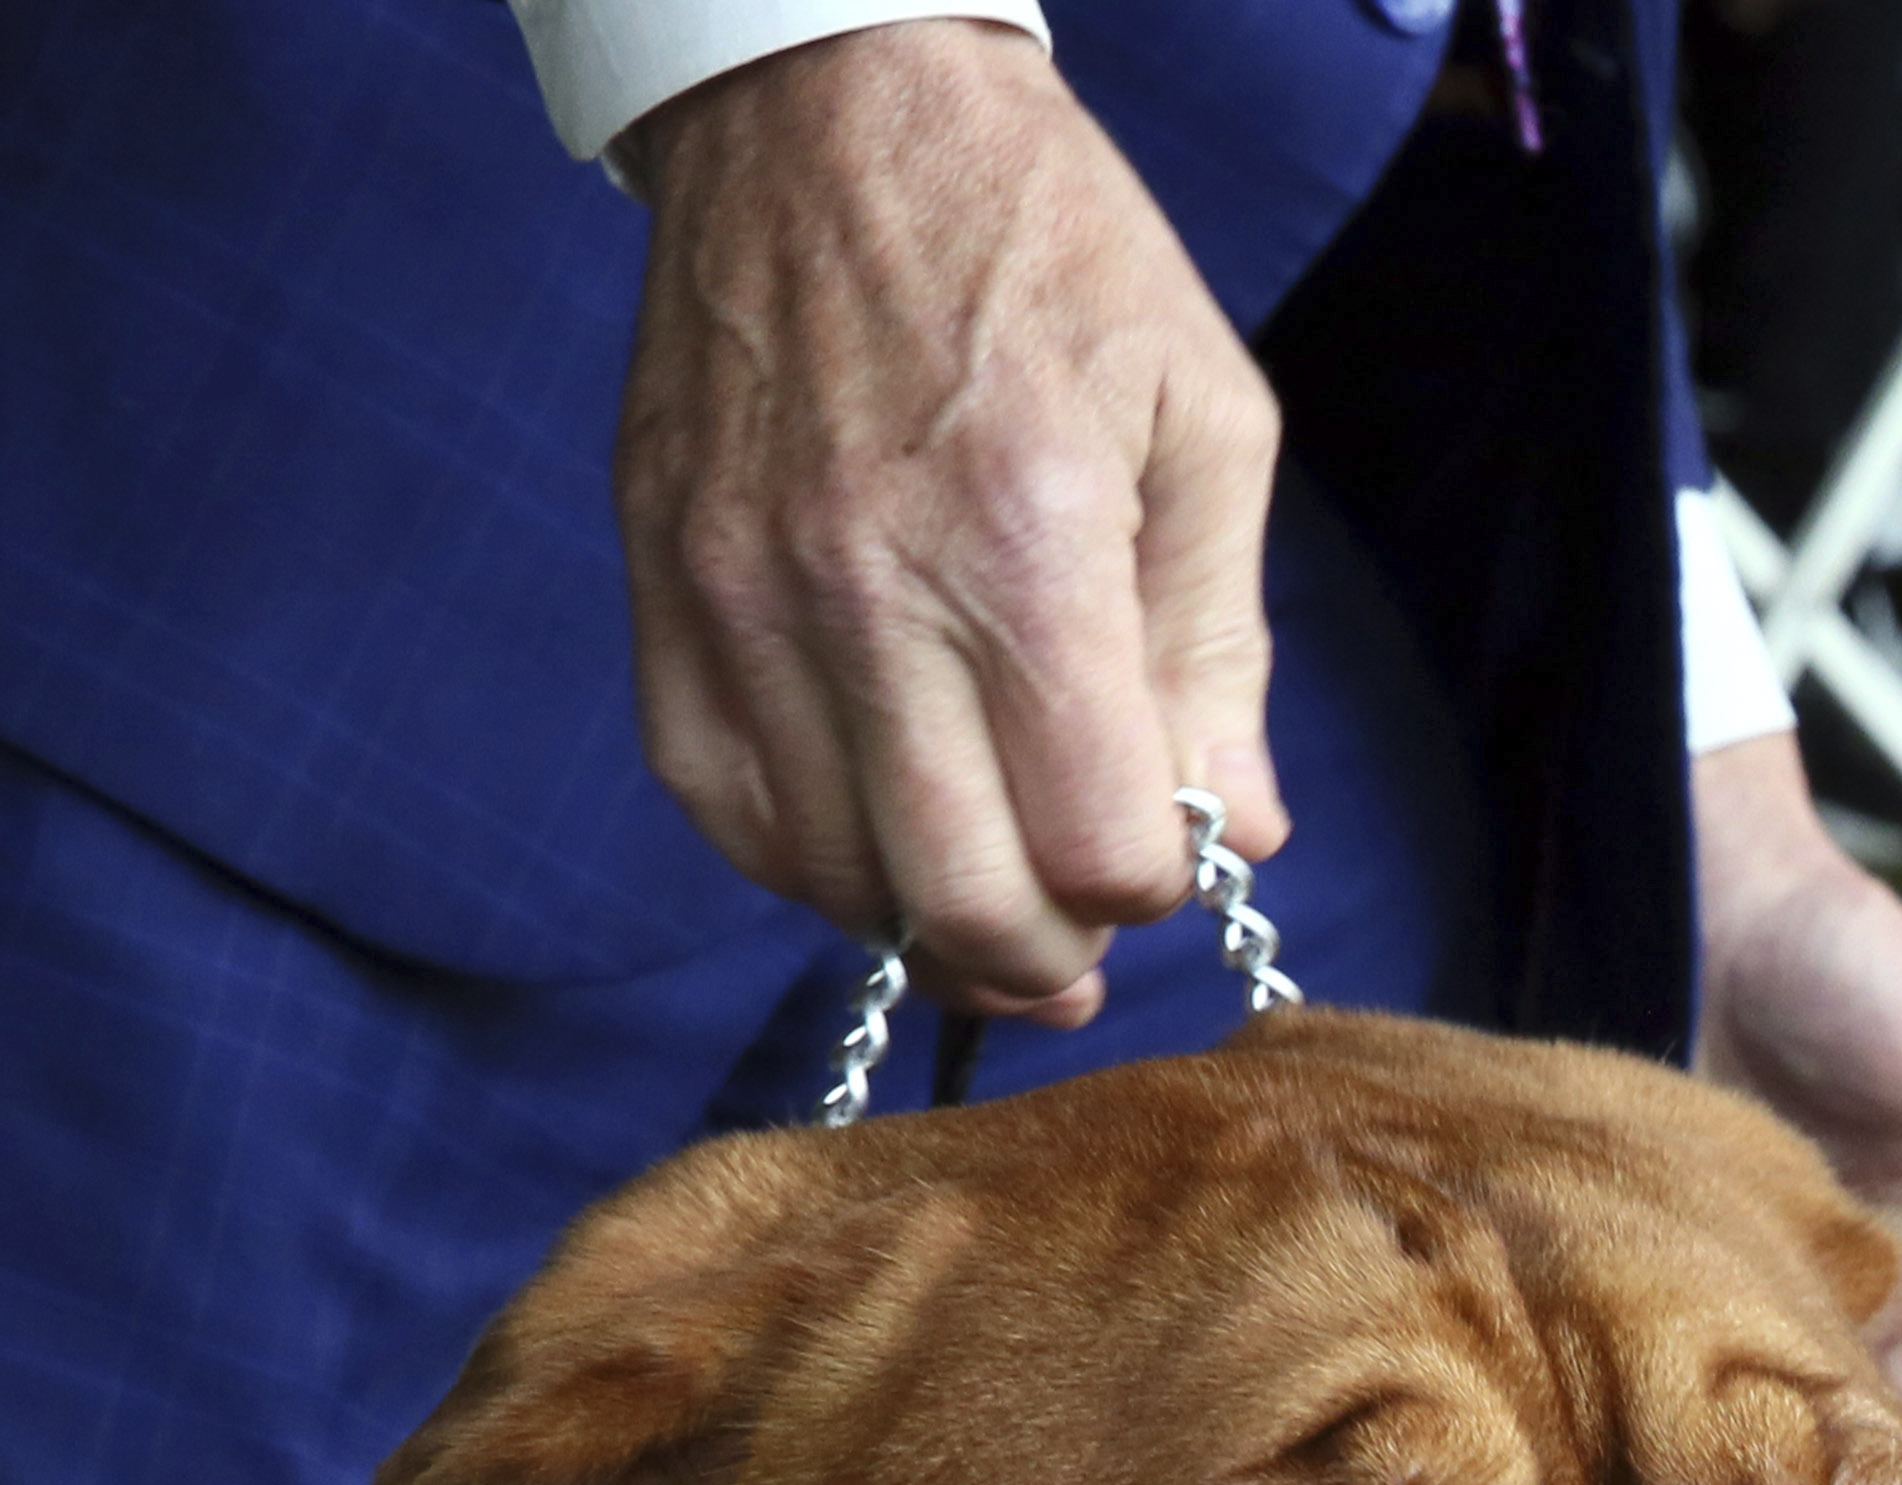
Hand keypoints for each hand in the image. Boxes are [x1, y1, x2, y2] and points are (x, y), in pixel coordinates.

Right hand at [615, 23, 1281, 1022]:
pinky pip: (721, 803)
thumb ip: (1223, 646)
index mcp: (1027, 548)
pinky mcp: (660, 586)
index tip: (1165, 845)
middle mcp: (869, 592)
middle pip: (964, 900)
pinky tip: (876, 833)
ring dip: (927, 918)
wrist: (829, 110)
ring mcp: (743, 596)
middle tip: (1081, 946)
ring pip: (835, 878)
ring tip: (988, 886)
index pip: (1097, 847)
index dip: (1150, 883)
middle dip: (1049, 958)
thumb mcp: (1206, 420)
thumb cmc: (1047, 251)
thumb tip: (1241, 832)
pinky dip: (807, 857)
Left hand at [1693, 735, 1901, 1398]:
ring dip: (1749, 1465)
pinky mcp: (1652, 1259)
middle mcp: (1836, 1293)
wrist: (1708, 891)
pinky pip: (1667, 1359)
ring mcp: (1740, 1279)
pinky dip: (1666, 1405)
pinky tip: (1650, 1464)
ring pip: (1756, 1413)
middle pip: (1846, 1439)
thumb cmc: (1862, 971)